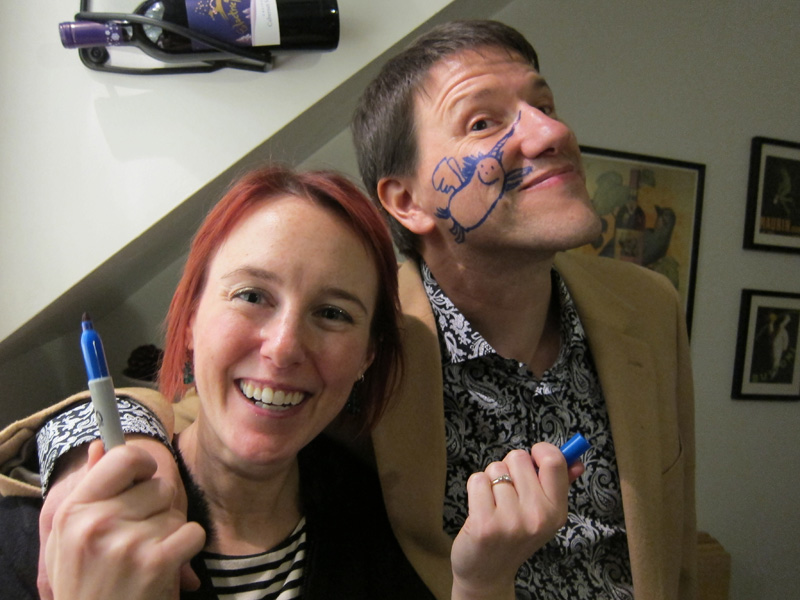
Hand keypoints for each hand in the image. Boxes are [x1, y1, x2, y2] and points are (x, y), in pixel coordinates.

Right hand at [38, 436, 202, 599]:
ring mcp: (126, 543)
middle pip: (159, 486)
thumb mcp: (69, 537)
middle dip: (158, 508)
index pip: (124, 457)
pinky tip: (165, 565)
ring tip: (145, 557)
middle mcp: (96, 523)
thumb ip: (89, 489)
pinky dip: (188, 548)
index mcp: (74, 510)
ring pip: (177, 512)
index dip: (142, 465)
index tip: (142, 480)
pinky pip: (194, 533)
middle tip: (138, 537)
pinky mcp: (154, 562)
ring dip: (170, 533)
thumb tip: (101, 445)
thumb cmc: (86, 580)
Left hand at [450, 443, 583, 599]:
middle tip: (508, 492)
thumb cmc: (514, 536)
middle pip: (519, 457)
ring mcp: (511, 521)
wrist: (487, 573)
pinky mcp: (485, 524)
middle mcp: (537, 516)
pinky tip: (480, 509)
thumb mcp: (543, 515)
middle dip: (509, 467)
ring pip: (495, 468)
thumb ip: (559, 485)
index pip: (554, 461)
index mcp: (557, 511)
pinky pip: (477, 480)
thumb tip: (576, 461)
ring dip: (491, 480)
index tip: (533, 458)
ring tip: (494, 504)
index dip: (540, 450)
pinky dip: (475, 489)